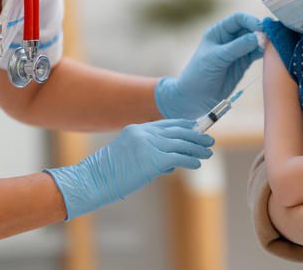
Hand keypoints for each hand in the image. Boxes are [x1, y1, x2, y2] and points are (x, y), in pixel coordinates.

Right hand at [45, 119, 213, 219]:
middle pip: (177, 131)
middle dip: (196, 135)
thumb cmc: (109, 173)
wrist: (94, 180)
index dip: (184, 124)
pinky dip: (190, 160)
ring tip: (208, 152)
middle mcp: (144, 133)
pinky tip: (197, 163)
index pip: (167, 123)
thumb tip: (171, 161)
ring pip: (181, 143)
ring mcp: (148, 145)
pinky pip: (178, 157)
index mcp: (137, 129)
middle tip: (209, 139)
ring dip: (197, 148)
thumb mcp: (128, 155)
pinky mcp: (152, 160)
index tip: (196, 126)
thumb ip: (149, 153)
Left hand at [155, 12, 262, 118]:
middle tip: (270, 38)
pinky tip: (270, 54)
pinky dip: (264, 53)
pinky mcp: (243, 63)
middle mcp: (229, 39)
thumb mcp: (216, 58)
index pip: (238, 19)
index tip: (260, 29)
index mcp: (219, 32)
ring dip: (264, 42)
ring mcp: (237, 51)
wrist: (195, 97)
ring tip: (272, 46)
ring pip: (255, 41)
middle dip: (260, 31)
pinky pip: (256, 54)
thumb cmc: (199, 73)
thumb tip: (257, 37)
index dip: (250, 21)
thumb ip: (237, 47)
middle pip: (249, 29)